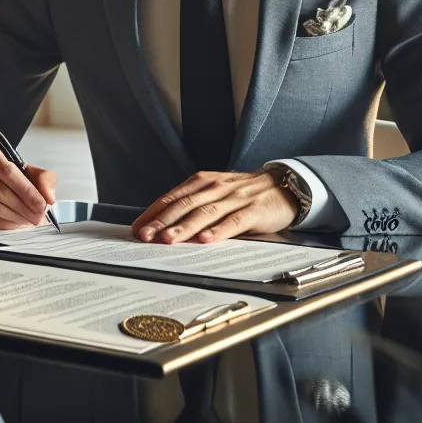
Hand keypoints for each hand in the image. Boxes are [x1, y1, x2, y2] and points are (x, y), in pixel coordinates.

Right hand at [0, 141, 56, 230]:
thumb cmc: (5, 175)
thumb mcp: (25, 169)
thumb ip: (43, 178)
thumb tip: (49, 198)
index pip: (8, 171)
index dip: (28, 191)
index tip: (43, 205)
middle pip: (1, 192)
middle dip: (24, 208)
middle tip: (39, 218)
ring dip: (16, 218)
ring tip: (30, 222)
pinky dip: (5, 226)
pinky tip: (16, 225)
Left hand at [130, 169, 294, 243]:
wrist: (284, 185)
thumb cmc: (244, 193)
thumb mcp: (215, 193)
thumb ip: (192, 205)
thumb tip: (161, 225)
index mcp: (202, 182)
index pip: (172, 198)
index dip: (153, 213)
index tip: (137, 228)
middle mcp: (215, 188)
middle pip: (184, 205)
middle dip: (162, 222)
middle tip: (145, 236)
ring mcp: (235, 198)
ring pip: (205, 213)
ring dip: (184, 227)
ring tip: (167, 239)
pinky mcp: (254, 210)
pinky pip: (234, 222)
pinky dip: (218, 231)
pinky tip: (206, 240)